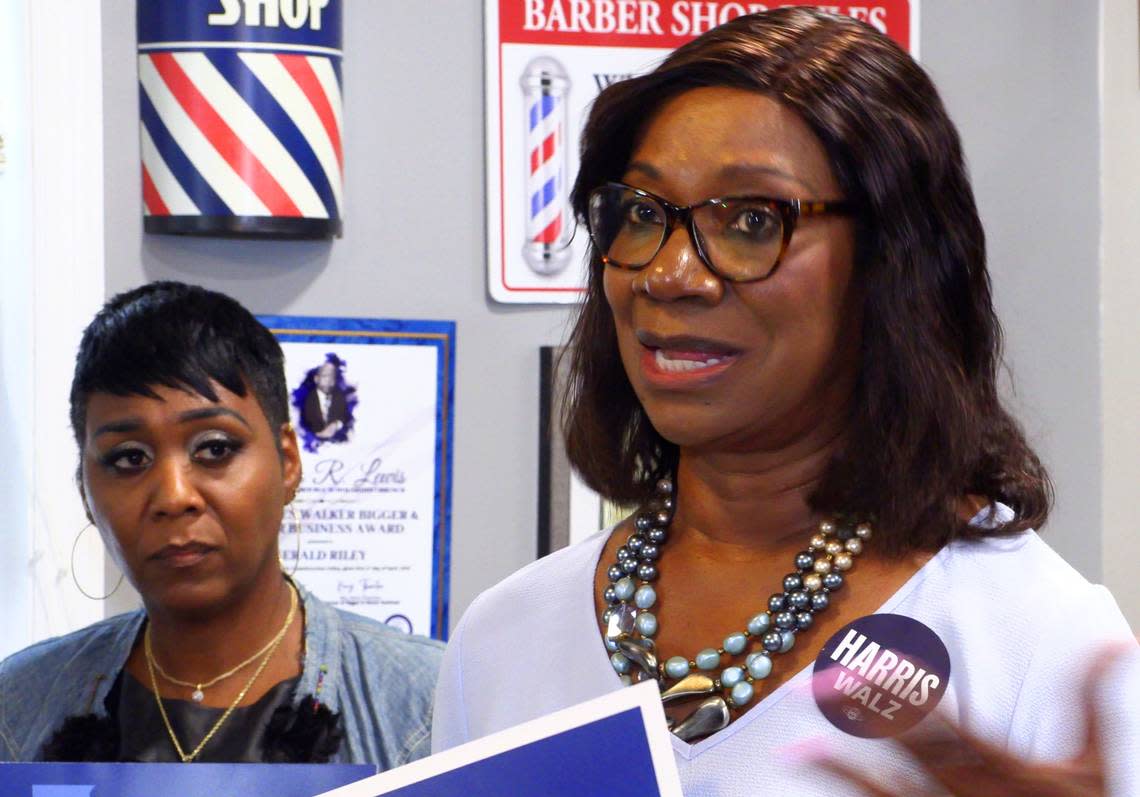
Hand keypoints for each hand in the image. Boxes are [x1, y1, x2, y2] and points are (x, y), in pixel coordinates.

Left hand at [822, 644, 1133, 796]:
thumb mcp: (1098, 761)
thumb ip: (1095, 698)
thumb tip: (1117, 640)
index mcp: (1001, 764)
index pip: (939, 718)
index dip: (898, 689)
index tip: (859, 664)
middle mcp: (967, 792)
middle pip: (901, 748)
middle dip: (853, 714)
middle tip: (802, 690)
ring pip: (885, 791)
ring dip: (837, 769)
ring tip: (790, 752)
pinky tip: (821, 785)